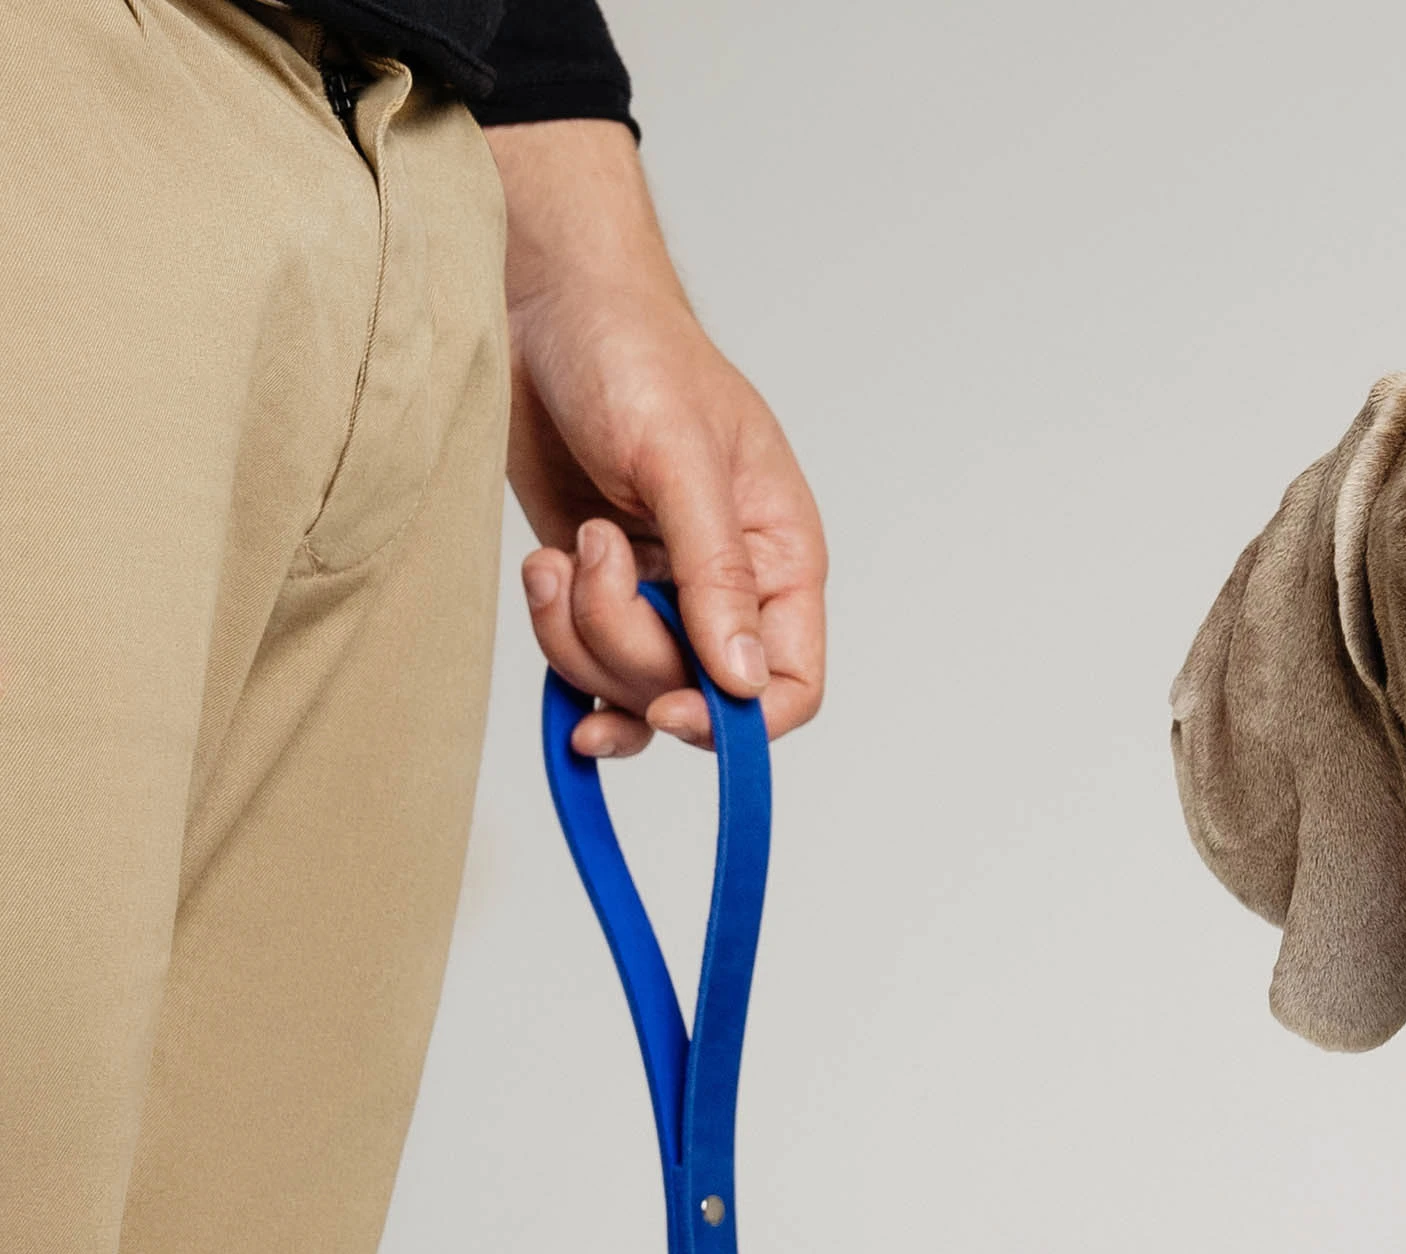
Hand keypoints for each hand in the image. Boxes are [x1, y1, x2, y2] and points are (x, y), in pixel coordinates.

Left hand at [487, 120, 824, 758]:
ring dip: (576, 632)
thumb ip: (715, 575)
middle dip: (626, 644)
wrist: (538, 302)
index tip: (671, 707)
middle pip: (691, 692)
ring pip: (626, 684)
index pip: (788, 684)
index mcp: (778, 558)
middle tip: (591, 554)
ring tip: (561, 550)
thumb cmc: (630, 353)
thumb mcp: (680, 460)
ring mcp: (657, 594)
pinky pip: (580, 662)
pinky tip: (544, 580)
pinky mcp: (596, 589)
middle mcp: (725, 589)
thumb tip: (741, 682)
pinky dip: (553, 639)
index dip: (736, 720)